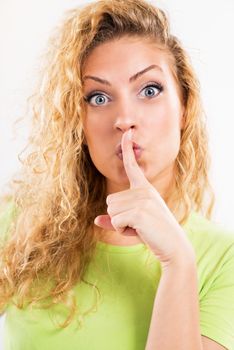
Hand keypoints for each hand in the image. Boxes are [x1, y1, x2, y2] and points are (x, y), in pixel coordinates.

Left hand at [94, 129, 193, 266]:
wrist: (173, 246)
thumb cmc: (153, 234)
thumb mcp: (133, 223)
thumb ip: (115, 220)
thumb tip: (96, 220)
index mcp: (145, 188)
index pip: (132, 166)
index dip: (128, 148)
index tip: (128, 132)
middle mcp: (144, 190)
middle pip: (110, 200)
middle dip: (118, 216)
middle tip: (138, 224)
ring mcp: (142, 200)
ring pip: (111, 211)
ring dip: (120, 224)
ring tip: (139, 227)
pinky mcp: (139, 212)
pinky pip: (115, 221)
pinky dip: (121, 230)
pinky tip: (138, 231)